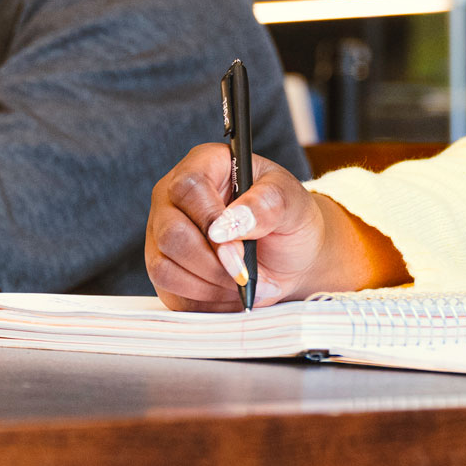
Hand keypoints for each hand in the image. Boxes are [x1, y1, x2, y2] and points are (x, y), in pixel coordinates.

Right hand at [145, 145, 406, 310]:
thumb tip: (230, 221)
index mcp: (207, 166)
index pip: (186, 187)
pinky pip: (167, 290)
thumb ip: (266, 204)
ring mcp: (168, 233)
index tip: (236, 244)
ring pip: (164, 262)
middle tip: (246, 271)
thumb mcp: (296, 206)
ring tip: (243, 280)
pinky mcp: (169, 270)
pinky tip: (228, 293)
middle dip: (211, 260)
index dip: (210, 220)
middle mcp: (179, 197)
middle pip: (167, 229)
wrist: (301, 263)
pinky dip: (200, 299)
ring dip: (208, 282)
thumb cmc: (299, 224)